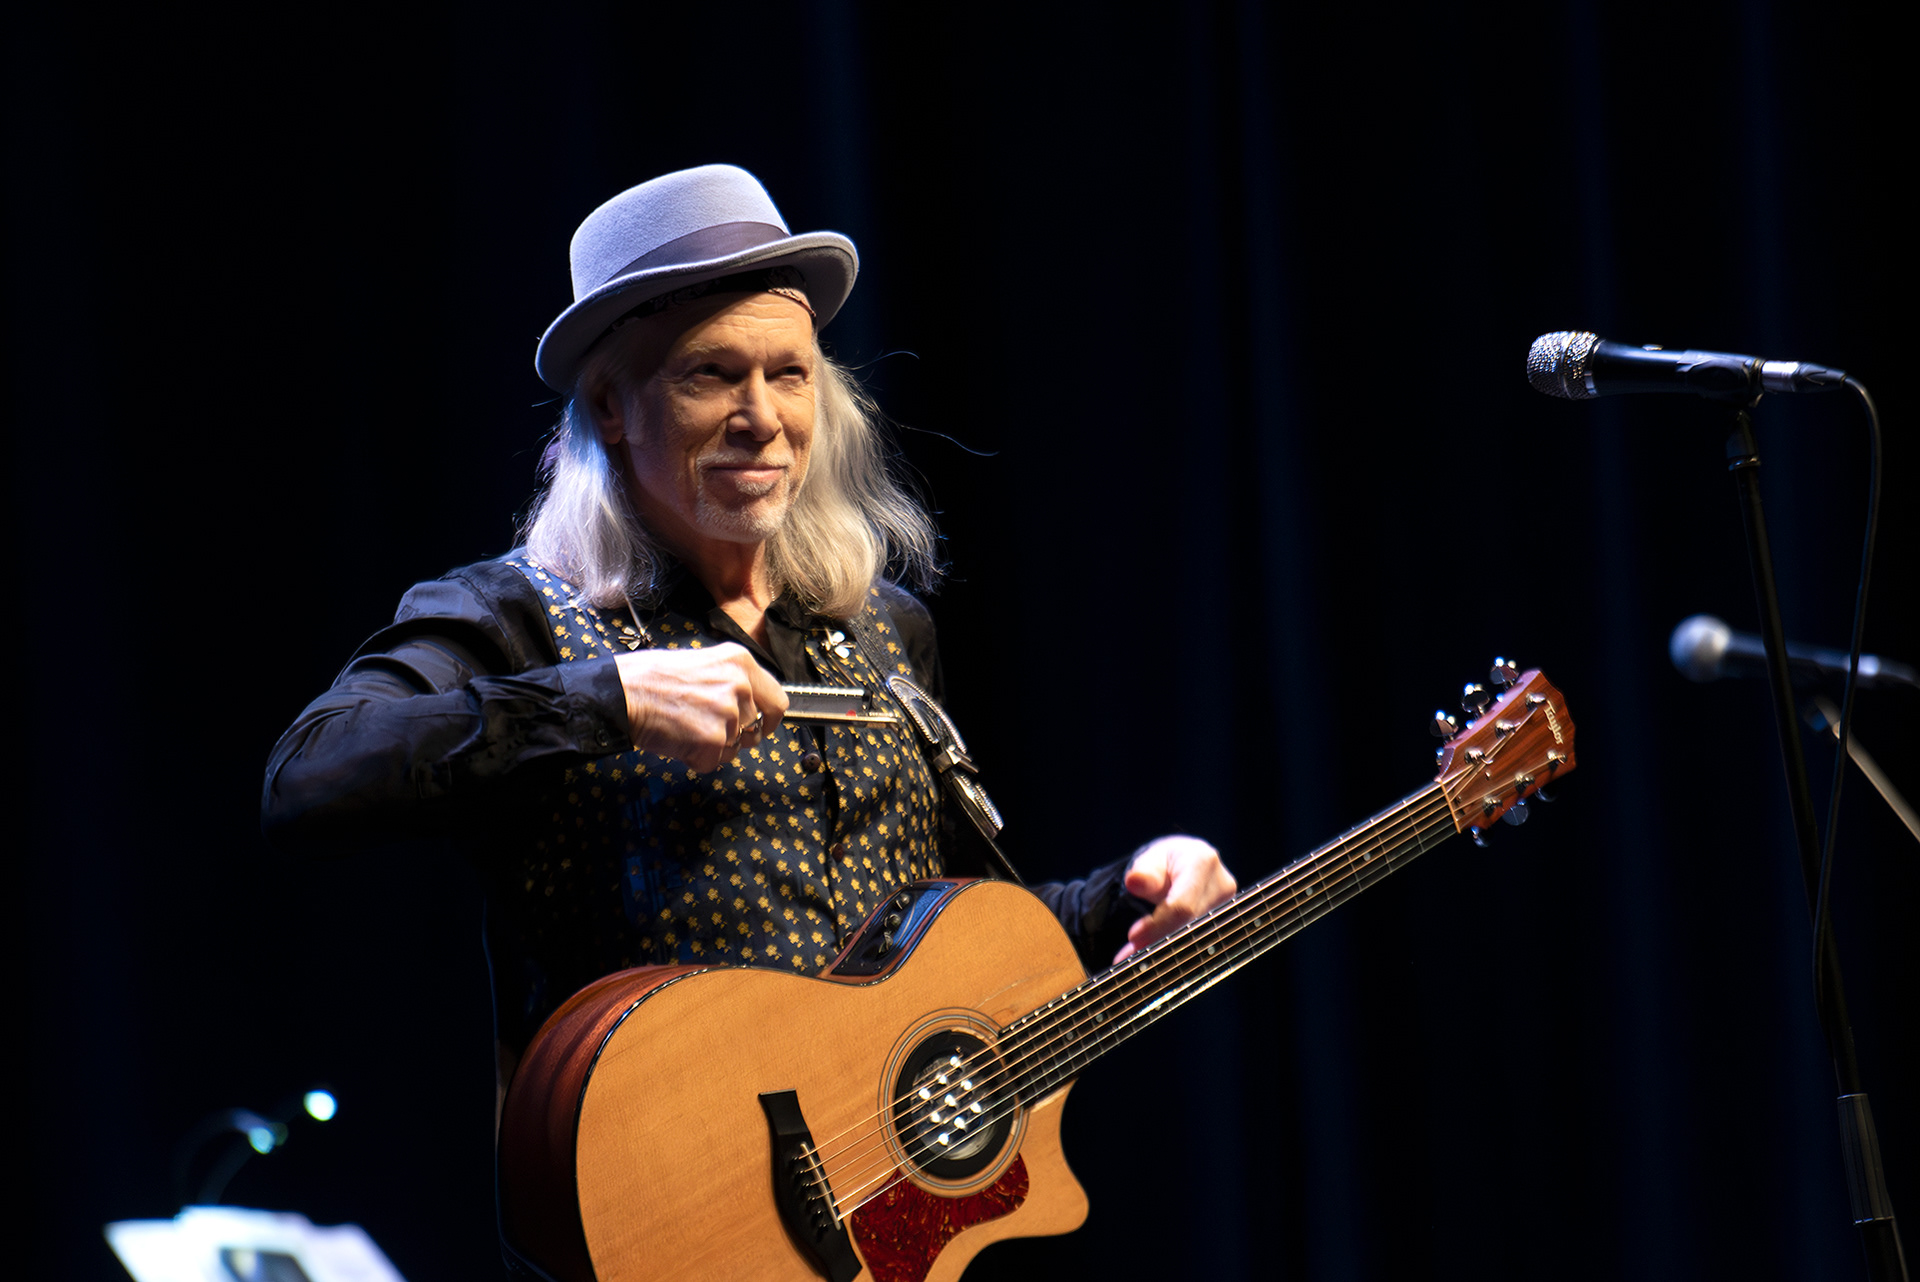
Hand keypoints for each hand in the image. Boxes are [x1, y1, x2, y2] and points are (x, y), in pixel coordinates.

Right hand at [613, 644, 786, 772]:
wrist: (623, 693)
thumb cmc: (652, 678)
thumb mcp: (702, 663)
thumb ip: (731, 681)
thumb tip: (750, 704)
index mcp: (740, 662)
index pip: (777, 701)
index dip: (769, 719)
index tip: (761, 726)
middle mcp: (740, 685)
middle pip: (754, 728)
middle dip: (733, 735)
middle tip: (703, 725)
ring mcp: (728, 714)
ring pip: (734, 748)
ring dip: (712, 746)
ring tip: (684, 727)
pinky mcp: (713, 740)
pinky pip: (713, 762)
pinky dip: (695, 758)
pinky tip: (678, 739)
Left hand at [1114, 835, 1236, 963]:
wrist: (1183, 866)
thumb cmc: (1164, 863)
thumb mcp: (1150, 861)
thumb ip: (1144, 873)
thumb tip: (1134, 881)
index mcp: (1203, 862)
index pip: (1181, 905)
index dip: (1158, 925)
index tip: (1133, 937)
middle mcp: (1222, 886)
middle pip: (1190, 926)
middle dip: (1158, 944)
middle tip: (1129, 957)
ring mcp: (1227, 907)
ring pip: (1195, 939)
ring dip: (1164, 952)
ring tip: (1135, 958)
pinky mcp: (1225, 923)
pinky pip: (1198, 942)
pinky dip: (1175, 953)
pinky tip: (1154, 960)